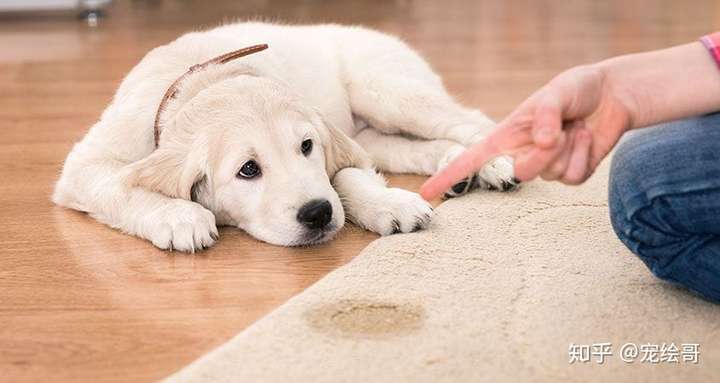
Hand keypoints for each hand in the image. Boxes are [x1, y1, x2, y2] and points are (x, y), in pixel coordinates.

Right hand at [420, 64, 631, 199]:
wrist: (612, 96)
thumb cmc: (577, 89)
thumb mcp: (558, 91)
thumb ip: (546, 114)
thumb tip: (541, 142)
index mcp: (507, 135)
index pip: (471, 159)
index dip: (448, 175)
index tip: (427, 193)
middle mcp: (522, 153)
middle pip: (520, 173)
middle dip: (542, 155)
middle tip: (561, 130)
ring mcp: (546, 167)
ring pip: (550, 175)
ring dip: (568, 149)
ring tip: (576, 127)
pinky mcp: (570, 174)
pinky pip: (573, 178)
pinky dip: (585, 156)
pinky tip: (587, 138)